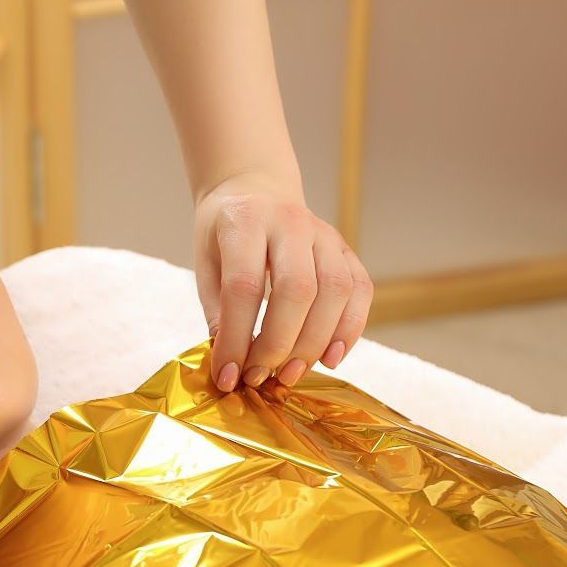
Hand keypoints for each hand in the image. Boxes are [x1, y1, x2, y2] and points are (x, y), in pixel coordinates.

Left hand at [193, 170, 373, 390]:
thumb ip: (217, 310)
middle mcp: (291, 222)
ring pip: (334, 291)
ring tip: (288, 374)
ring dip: (313, 343)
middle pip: (297, 290)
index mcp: (245, 221)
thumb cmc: (224, 232)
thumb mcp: (206, 263)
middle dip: (278, 344)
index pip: (244, 286)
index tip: (227, 374)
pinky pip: (360, 290)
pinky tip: (330, 358)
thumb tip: (230, 363)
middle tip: (258, 377)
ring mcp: (324, 234)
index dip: (237, 337)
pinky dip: (350, 329)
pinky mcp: (345, 249)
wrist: (255, 190)